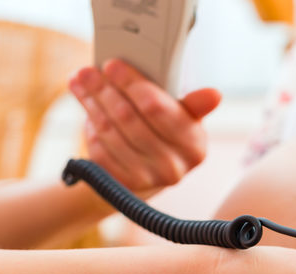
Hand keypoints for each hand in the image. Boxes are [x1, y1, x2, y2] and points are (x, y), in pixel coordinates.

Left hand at [69, 59, 220, 196]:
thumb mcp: (183, 115)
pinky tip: (89, 112)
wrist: (149, 173)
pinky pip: (98, 149)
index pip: (157, 108)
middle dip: (104, 90)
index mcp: (195, 144)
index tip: (112, 64)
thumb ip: (194, 103)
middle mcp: (175, 167)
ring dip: (91, 104)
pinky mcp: (123, 186)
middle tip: (87, 71)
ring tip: (81, 83)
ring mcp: (147, 180)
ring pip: (109, 132)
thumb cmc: (166, 132)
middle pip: (128, 118)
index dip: (132, 84)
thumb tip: (214, 96)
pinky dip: (91, 127)